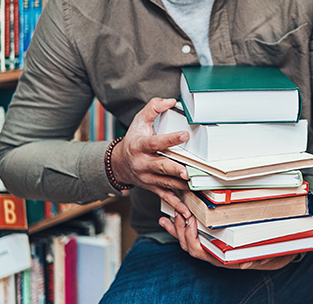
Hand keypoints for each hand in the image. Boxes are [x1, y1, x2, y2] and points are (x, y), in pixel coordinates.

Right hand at [110, 97, 193, 219]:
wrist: (118, 164)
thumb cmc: (133, 139)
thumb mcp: (139, 120)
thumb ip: (153, 108)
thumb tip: (171, 100)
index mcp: (140, 146)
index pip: (155, 143)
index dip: (169, 139)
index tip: (184, 135)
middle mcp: (143, 164)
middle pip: (160, 167)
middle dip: (174, 169)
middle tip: (187, 171)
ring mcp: (147, 178)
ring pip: (165, 183)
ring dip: (180, 186)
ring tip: (194, 186)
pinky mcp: (152, 187)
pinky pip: (165, 197)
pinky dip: (176, 206)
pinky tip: (187, 212)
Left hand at [159, 213, 297, 269]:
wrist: (277, 256)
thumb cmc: (272, 253)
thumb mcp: (269, 256)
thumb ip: (258, 259)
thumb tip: (244, 263)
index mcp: (225, 259)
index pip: (201, 252)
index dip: (191, 238)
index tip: (190, 220)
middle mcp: (216, 255)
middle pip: (190, 247)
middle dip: (181, 230)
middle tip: (180, 212)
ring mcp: (212, 250)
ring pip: (188, 243)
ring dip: (177, 229)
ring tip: (169, 215)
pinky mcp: (212, 243)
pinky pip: (192, 238)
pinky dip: (179, 230)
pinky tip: (169, 220)